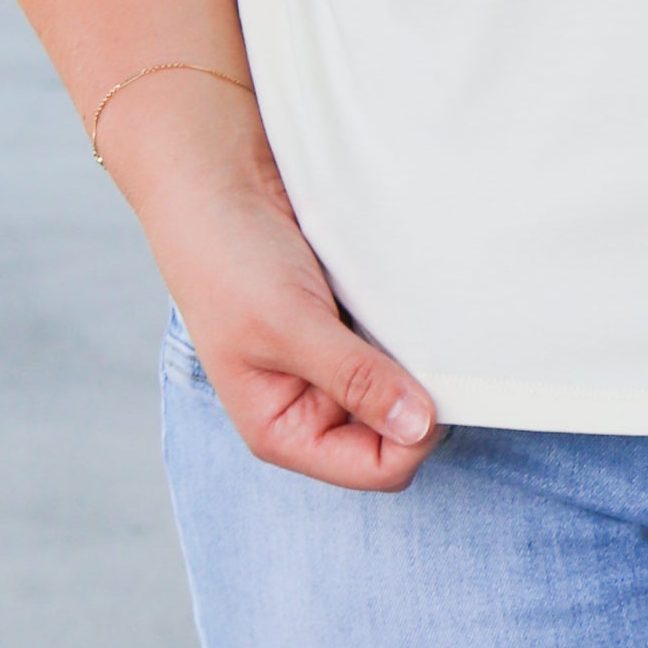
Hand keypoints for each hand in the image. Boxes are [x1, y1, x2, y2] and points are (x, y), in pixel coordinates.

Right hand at [152, 175, 441, 496]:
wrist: (216, 179)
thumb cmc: (224, 260)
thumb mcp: (288, 326)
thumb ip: (354, 379)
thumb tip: (419, 425)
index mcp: (284, 430)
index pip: (377, 468)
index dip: (412, 437)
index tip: (431, 384)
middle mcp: (312, 407)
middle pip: (399, 431)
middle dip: (417, 393)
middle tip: (420, 342)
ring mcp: (335, 366)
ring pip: (406, 385)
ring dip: (415, 354)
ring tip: (400, 313)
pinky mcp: (350, 325)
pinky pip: (401, 341)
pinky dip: (409, 323)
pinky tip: (398, 294)